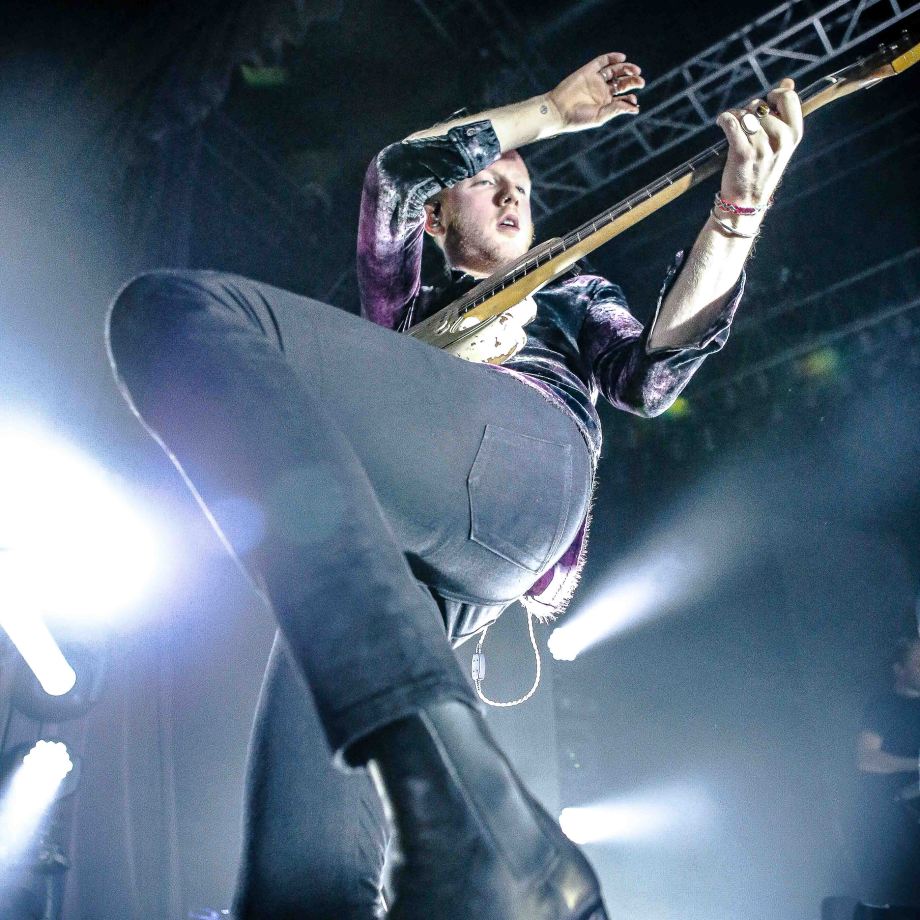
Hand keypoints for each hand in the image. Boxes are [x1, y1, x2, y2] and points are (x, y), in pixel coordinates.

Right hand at [546, 53, 643, 133]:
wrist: (557, 110)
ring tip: (635, 71)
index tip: (634, 99)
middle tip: (640, 82)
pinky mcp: (588, 71)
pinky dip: (613, 58)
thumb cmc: (577, 118)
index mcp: (605, 104)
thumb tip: (635, 107)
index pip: (623, 98)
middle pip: (622, 82)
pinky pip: (602, 61)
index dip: (631, 97)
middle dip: (633, 81)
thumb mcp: (600, 116)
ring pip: (615, 71)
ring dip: (626, 68)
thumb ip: (617, 109)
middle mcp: (602, 91)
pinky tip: (622, 58)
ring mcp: (595, 80)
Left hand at [717, 78, 803, 209]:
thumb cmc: (762, 168)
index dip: (774, 96)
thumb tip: (788, 82)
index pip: (788, 98)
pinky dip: (724, 118)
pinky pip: (732, 122)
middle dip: (750, 112)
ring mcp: (762, 147)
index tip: (766, 104)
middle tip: (747, 128)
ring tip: (735, 132)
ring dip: (736, 118)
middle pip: (760, 106)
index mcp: (794, 134)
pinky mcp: (743, 153)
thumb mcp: (780, 142)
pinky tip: (721, 121)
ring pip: (744, 114)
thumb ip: (785, 111)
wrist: (747, 200)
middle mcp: (781, 140)